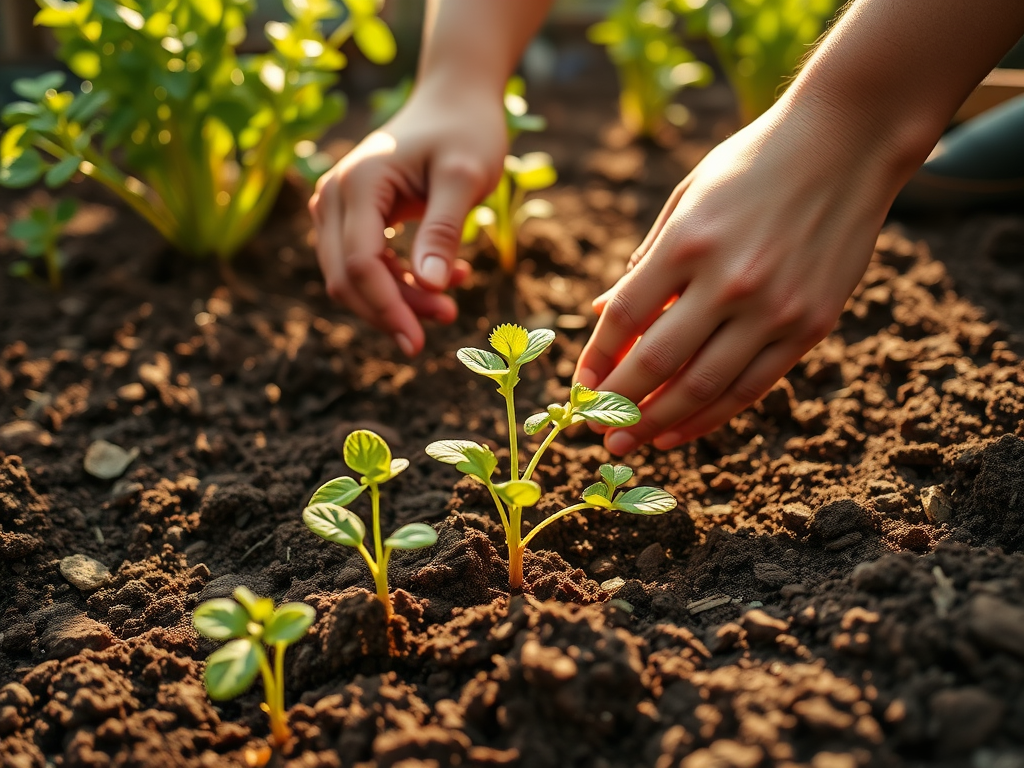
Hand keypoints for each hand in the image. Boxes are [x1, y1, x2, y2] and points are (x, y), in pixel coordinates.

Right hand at [309, 83, 506, 355]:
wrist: (456, 99)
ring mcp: (336, 204)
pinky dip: (400, 282)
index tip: (418, 342)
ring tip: (451, 302)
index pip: (359, 263)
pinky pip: (364, 264)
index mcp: (359, 182)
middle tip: (446, 319)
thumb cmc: (467, 131)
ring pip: (352, 276)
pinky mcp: (350, 215)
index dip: (387, 308)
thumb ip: (445, 230)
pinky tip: (444, 278)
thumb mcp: (466, 177)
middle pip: (347, 277)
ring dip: (398, 299)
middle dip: (393, 310)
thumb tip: (432, 285)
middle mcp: (334, 193)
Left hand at [575, 102, 906, 453]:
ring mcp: (774, 309)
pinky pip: (750, 388)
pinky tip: (679, 432)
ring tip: (628, 445)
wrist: (849, 141)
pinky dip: (710, 417)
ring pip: (703, 388)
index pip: (625, 318)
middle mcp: (729, 281)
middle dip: (617, 406)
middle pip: (657, 363)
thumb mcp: (687, 199)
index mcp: (688, 242)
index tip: (579, 388)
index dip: (596, 360)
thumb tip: (601, 314)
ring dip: (658, 424)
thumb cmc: (753, 165)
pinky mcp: (811, 326)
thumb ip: (646, 263)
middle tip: (594, 431)